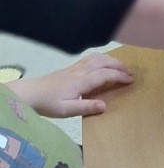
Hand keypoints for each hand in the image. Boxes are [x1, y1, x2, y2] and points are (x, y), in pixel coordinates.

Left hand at [13, 53, 133, 117]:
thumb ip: (86, 108)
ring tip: (121, 66)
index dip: (119, 76)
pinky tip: (103, 65)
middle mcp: (79, 71)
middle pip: (103, 62)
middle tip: (130, 72)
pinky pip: (90, 59)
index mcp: (80, 81)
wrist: (29, 94)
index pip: (105, 75)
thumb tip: (105, 106)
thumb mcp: (67, 110)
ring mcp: (74, 68)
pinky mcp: (70, 69)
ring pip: (96, 58)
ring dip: (111, 60)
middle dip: (119, 65)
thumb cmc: (48, 104)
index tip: (131, 80)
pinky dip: (102, 59)